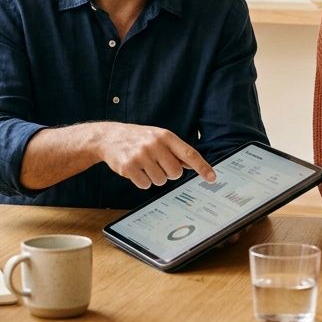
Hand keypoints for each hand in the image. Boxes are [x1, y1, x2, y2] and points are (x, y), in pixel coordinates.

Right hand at [97, 124, 214, 188]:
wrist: (109, 137)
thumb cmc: (138, 138)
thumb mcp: (158, 137)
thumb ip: (175, 150)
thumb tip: (193, 165)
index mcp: (165, 136)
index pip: (189, 154)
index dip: (202, 167)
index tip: (212, 178)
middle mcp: (154, 144)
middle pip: (175, 173)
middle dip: (169, 174)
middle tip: (158, 165)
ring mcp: (141, 155)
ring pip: (160, 181)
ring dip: (154, 178)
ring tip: (144, 165)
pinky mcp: (129, 166)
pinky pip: (145, 185)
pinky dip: (142, 181)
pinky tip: (135, 170)